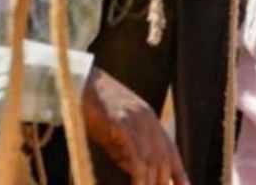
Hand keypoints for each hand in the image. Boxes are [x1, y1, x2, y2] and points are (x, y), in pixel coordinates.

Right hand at [82, 67, 188, 184]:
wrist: (76, 82)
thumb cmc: (90, 108)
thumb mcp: (114, 131)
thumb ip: (128, 149)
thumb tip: (139, 172)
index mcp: (148, 119)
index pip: (170, 149)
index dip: (179, 170)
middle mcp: (148, 120)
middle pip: (164, 158)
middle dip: (165, 182)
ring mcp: (136, 121)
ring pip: (153, 160)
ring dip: (152, 184)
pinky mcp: (122, 124)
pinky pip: (137, 157)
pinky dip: (140, 176)